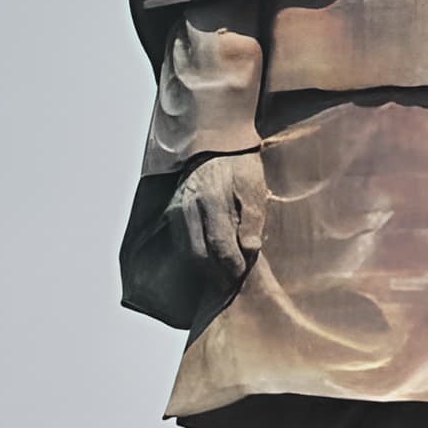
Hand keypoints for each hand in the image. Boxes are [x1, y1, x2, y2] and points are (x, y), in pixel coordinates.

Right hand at [169, 151, 265, 288]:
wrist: (214, 143)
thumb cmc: (239, 166)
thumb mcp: (254, 188)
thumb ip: (253, 220)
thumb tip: (250, 250)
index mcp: (211, 202)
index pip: (220, 246)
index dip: (232, 266)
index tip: (242, 277)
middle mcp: (188, 208)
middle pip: (198, 253)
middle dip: (216, 273)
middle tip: (232, 283)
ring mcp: (177, 209)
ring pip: (186, 250)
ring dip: (204, 267)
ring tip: (222, 275)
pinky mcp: (173, 211)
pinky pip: (180, 240)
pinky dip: (194, 254)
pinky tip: (208, 259)